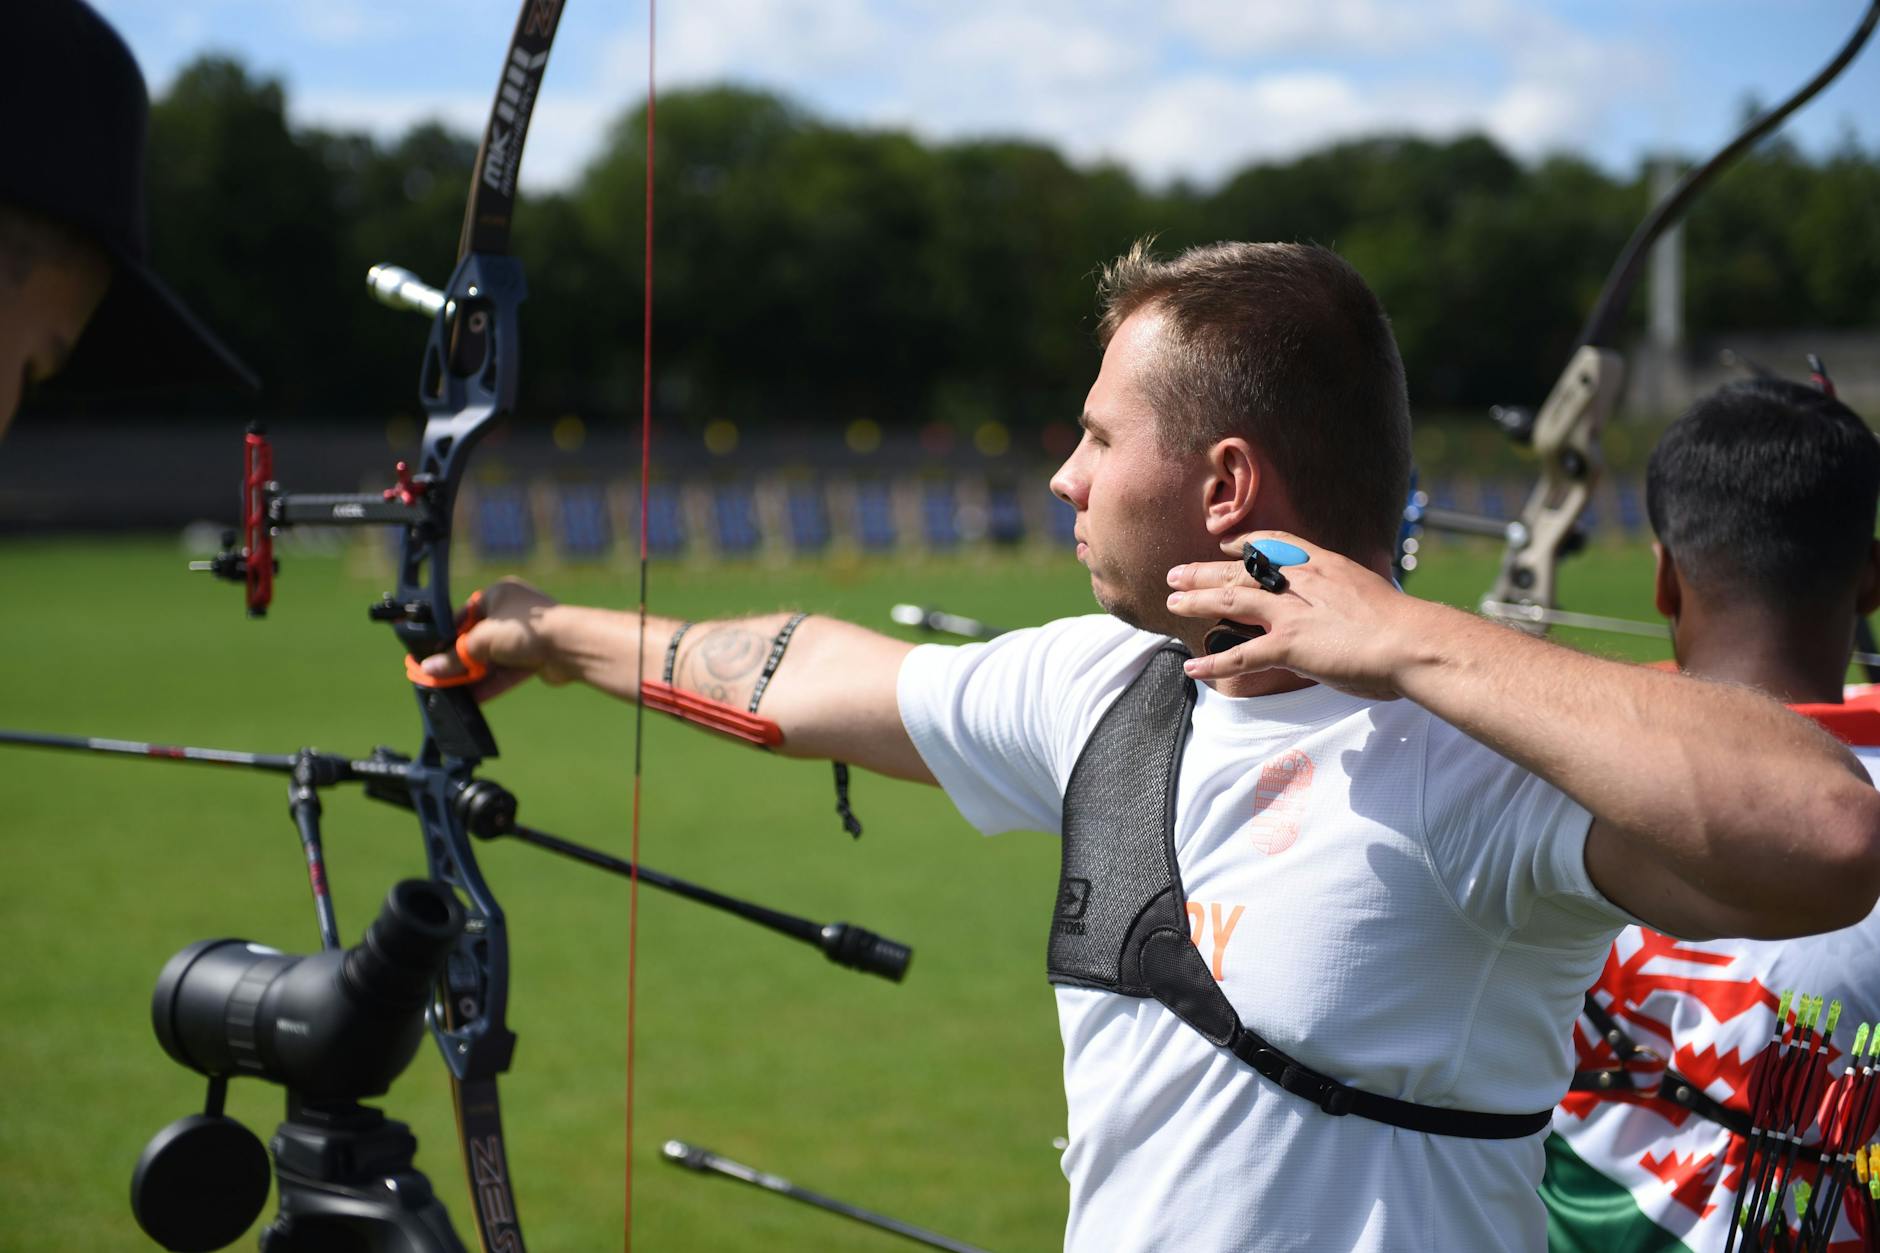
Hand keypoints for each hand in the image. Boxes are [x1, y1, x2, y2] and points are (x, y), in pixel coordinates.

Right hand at [419, 577, 571, 700]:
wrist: (572, 647)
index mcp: (498, 594)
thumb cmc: (528, 630)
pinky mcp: (535, 658)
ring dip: (474, 676)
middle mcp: (512, 613)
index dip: (446, 636)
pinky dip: (491, 684)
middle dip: (459, 660)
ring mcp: (525, 637)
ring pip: (493, 659)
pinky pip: (507, 673)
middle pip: (478, 639)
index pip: (464, 615)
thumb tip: (429, 669)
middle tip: (437, 677)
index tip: (430, 655)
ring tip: (450, 693)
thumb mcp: (482, 640)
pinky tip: (472, 699)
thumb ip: (455, 657)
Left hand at [1164, 532, 1430, 699]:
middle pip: (1242, 569)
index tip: (1227, 544)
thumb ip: (1350, 602)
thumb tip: (1348, 615)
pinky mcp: (1289, 644)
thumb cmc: (1405, 628)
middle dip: (1205, 570)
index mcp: (1326, 566)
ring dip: (1196, 600)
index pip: (1277, 544)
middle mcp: (1303, 582)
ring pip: (1231, 600)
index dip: (1246, 543)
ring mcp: (1293, 612)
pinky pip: (1242, 655)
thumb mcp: (1373, 598)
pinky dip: (1214, 662)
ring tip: (1171, 603)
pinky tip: (1192, 667)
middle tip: (1176, 573)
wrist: (1413, 642)